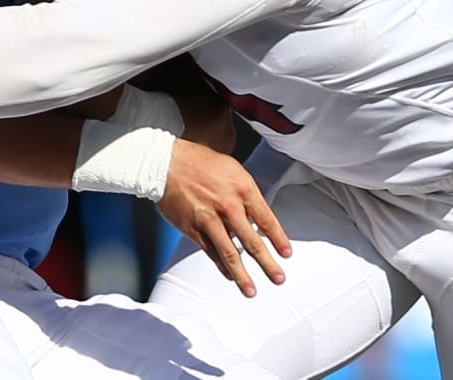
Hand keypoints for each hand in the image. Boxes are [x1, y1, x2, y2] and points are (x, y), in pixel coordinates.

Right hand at [156, 138, 290, 298]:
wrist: (167, 164)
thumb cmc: (200, 162)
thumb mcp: (233, 170)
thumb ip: (247, 194)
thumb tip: (259, 217)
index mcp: (242, 189)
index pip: (267, 220)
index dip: (279, 240)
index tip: (286, 254)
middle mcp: (228, 206)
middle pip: (252, 242)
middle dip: (268, 264)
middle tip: (278, 278)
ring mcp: (210, 219)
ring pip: (230, 253)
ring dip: (243, 275)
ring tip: (251, 290)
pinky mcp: (193, 229)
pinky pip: (210, 252)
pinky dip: (221, 266)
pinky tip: (229, 275)